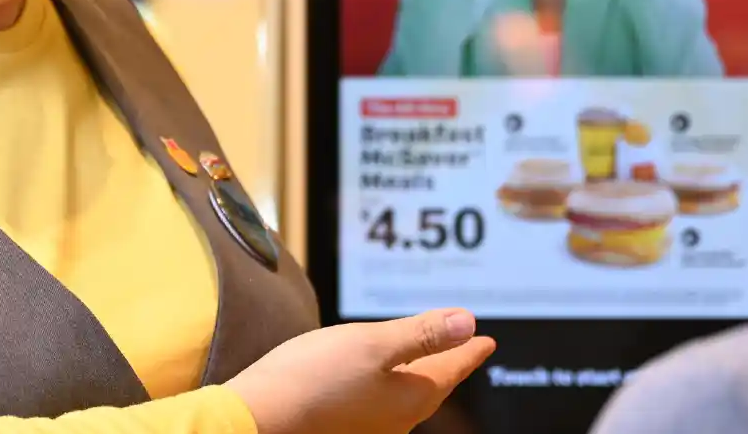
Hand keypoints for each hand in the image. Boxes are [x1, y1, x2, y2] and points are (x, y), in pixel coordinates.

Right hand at [227, 309, 496, 433]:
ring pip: (406, 396)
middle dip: (447, 365)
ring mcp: (368, 427)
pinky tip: (379, 376)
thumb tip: (469, 323)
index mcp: (409, 400)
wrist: (260, 416)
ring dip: (420, 374)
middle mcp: (394, 421)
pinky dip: (391, 382)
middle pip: (431, 387)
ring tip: (427, 359)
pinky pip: (381, 401)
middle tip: (465, 348)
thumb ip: (423, 335)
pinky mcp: (342, 424)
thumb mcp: (374, 345)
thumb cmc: (316, 377)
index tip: (486, 342)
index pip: (450, 371)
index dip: (468, 352)